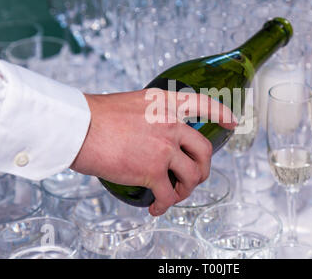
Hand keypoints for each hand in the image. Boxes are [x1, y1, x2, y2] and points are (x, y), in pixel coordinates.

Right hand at [70, 89, 235, 215]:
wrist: (78, 127)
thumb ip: (151, 116)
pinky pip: (169, 194)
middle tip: (194, 177)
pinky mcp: (152, 170)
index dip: (221, 114)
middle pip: (204, 150)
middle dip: (203, 168)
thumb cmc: (96, 116)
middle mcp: (171, 124)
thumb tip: (154, 135)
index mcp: (166, 104)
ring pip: (192, 175)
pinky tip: (155, 207)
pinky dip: (164, 205)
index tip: (233, 122)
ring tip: (172, 195)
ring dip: (185, 190)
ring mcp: (164, 147)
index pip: (204, 104)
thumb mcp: (133, 103)